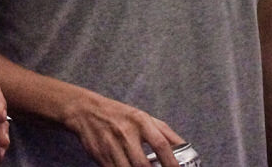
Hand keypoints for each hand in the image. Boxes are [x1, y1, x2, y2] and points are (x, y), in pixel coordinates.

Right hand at [62, 87, 183, 166]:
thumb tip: (186, 148)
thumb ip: (165, 132)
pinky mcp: (100, 155)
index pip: (161, 145)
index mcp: (140, 121)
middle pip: (143, 164)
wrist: (85, 110)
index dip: (172, 162)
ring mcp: (111, 145)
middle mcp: (126, 132)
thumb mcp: (143, 117)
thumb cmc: (119, 115)